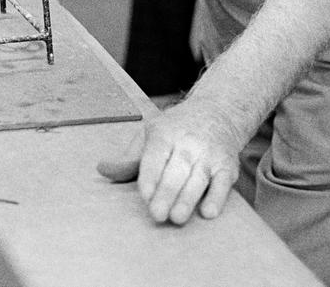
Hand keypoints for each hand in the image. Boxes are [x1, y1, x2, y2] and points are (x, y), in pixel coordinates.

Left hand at [97, 98, 240, 225]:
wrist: (219, 111)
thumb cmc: (177, 128)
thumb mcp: (150, 134)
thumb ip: (129, 157)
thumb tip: (102, 169)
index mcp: (166, 133)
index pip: (156, 156)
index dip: (150, 177)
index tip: (144, 196)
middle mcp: (189, 142)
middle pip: (177, 170)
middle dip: (167, 192)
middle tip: (157, 215)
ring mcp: (209, 154)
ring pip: (198, 178)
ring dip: (187, 199)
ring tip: (176, 218)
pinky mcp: (227, 166)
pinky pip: (223, 183)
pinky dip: (217, 197)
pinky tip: (208, 212)